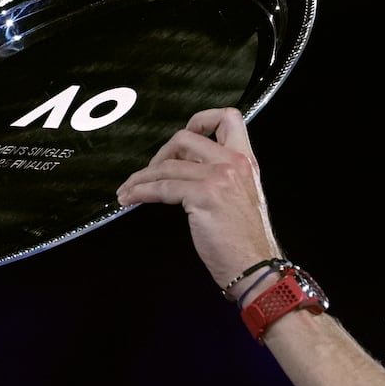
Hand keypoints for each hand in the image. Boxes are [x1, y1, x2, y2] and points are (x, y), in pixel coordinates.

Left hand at [115, 107, 281, 288]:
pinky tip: (130, 198)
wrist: (256, 267)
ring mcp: (218, 177)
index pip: (228, 118)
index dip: (201, 120)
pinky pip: (161, 187)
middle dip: (161, 154)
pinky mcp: (203, 196)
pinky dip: (140, 191)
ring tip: (128, 189)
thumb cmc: (246, 243)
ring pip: (167, 165)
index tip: (183, 138)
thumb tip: (186, 169)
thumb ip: (221, 178)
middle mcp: (234, 163)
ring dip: (141, 177)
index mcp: (246, 161)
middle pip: (185, 137)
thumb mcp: (241, 198)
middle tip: (151, 172)